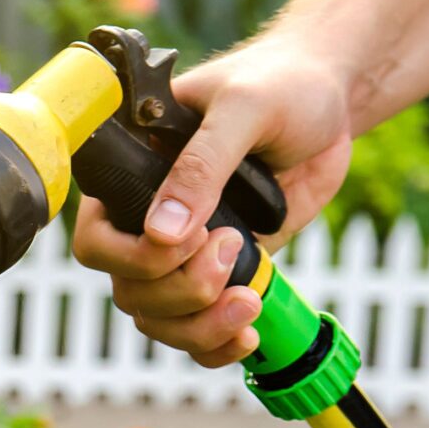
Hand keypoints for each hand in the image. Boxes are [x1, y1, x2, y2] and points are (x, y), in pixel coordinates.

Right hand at [70, 38, 355, 366]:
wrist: (331, 101)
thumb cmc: (282, 83)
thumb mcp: (243, 108)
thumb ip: (202, 165)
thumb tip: (162, 234)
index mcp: (133, 176)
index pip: (97, 240)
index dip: (133, 257)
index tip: (195, 237)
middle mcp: (148, 220)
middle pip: (129, 290)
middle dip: (181, 289)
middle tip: (235, 246)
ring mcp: (184, 253)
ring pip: (158, 319)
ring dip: (200, 325)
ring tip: (250, 300)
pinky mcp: (223, 272)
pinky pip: (197, 330)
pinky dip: (215, 344)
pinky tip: (247, 333)